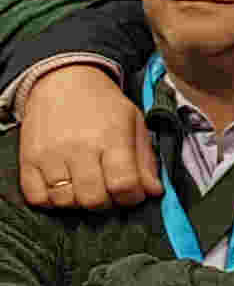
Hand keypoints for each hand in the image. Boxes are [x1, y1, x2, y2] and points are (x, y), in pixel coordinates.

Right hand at [14, 64, 157, 207]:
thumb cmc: (104, 106)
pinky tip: (64, 188)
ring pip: (65, 202)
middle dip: (107, 204)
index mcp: (111, 138)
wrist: (63, 81)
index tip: (133, 194)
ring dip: (79, 203)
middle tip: (109, 192)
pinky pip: (37, 198)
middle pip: (93, 199)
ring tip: (86, 188)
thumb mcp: (134, 124)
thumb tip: (153, 192)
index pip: (123, 184)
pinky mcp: (27, 160)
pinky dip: (51, 201)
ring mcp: (49, 155)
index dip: (132, 198)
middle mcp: (79, 148)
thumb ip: (145, 160)